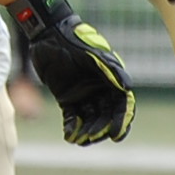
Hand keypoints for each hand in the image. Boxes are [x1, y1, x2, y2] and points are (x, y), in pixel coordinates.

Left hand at [7, 0, 134, 144]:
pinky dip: (72, 126)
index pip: (121, 106)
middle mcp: (99, 89)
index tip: (116, 135)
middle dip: (101, 129)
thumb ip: (109, 69)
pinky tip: (69, 136)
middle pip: (106, 116)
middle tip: (91, 137)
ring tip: (80, 141)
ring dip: (86, 131)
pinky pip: (72, 116)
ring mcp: (83, 94)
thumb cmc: (72, 39)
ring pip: (89, 119)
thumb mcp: (90, 53)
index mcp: (111, 80)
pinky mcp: (67, 97)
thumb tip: (128, 87)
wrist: (47, 33)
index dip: (121, 121)